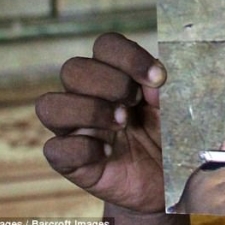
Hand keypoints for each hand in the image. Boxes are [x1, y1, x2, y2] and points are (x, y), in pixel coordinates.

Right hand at [35, 33, 167, 212]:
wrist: (167, 180)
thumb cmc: (168, 135)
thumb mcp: (175, 107)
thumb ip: (167, 89)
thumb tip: (153, 81)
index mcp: (115, 75)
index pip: (105, 45)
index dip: (129, 56)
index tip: (158, 78)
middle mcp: (88, 96)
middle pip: (72, 69)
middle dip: (110, 82)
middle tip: (136, 102)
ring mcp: (75, 129)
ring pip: (49, 104)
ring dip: (90, 110)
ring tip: (122, 123)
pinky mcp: (71, 162)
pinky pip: (55, 149)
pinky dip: (83, 148)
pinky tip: (110, 152)